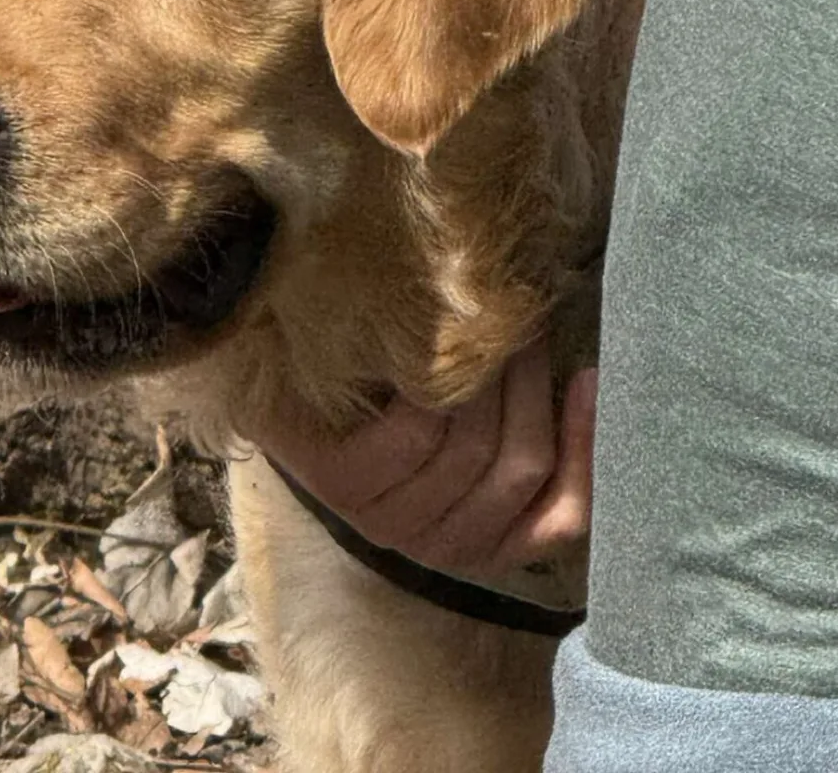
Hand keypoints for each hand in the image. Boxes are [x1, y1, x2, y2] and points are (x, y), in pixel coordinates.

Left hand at [248, 346, 596, 582]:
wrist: (274, 392)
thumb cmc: (379, 405)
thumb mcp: (459, 429)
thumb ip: (516, 425)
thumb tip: (592, 375)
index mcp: (475, 541)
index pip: (561, 518)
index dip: (587, 448)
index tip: (592, 375)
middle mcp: (434, 544)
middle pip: (519, 465)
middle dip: (532, 385)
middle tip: (525, 322)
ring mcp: (386, 519)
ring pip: (472, 445)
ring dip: (491, 375)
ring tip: (489, 322)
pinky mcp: (342, 485)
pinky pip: (416, 431)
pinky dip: (436, 384)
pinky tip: (437, 345)